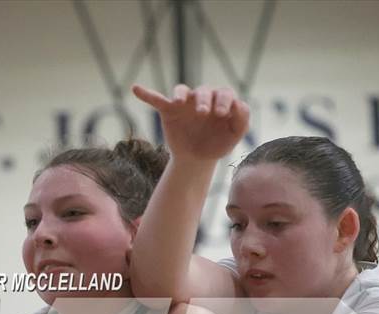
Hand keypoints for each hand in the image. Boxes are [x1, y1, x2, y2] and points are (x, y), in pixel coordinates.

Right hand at [132, 83, 249, 161]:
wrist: (196, 160)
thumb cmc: (217, 145)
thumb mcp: (234, 136)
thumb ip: (242, 120)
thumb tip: (238, 104)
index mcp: (220, 101)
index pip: (225, 94)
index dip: (225, 101)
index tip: (222, 115)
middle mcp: (203, 98)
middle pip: (204, 91)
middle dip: (204, 100)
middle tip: (204, 114)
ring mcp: (185, 103)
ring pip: (183, 91)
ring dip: (181, 94)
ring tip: (179, 103)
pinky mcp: (169, 110)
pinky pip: (157, 99)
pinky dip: (146, 94)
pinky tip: (136, 88)